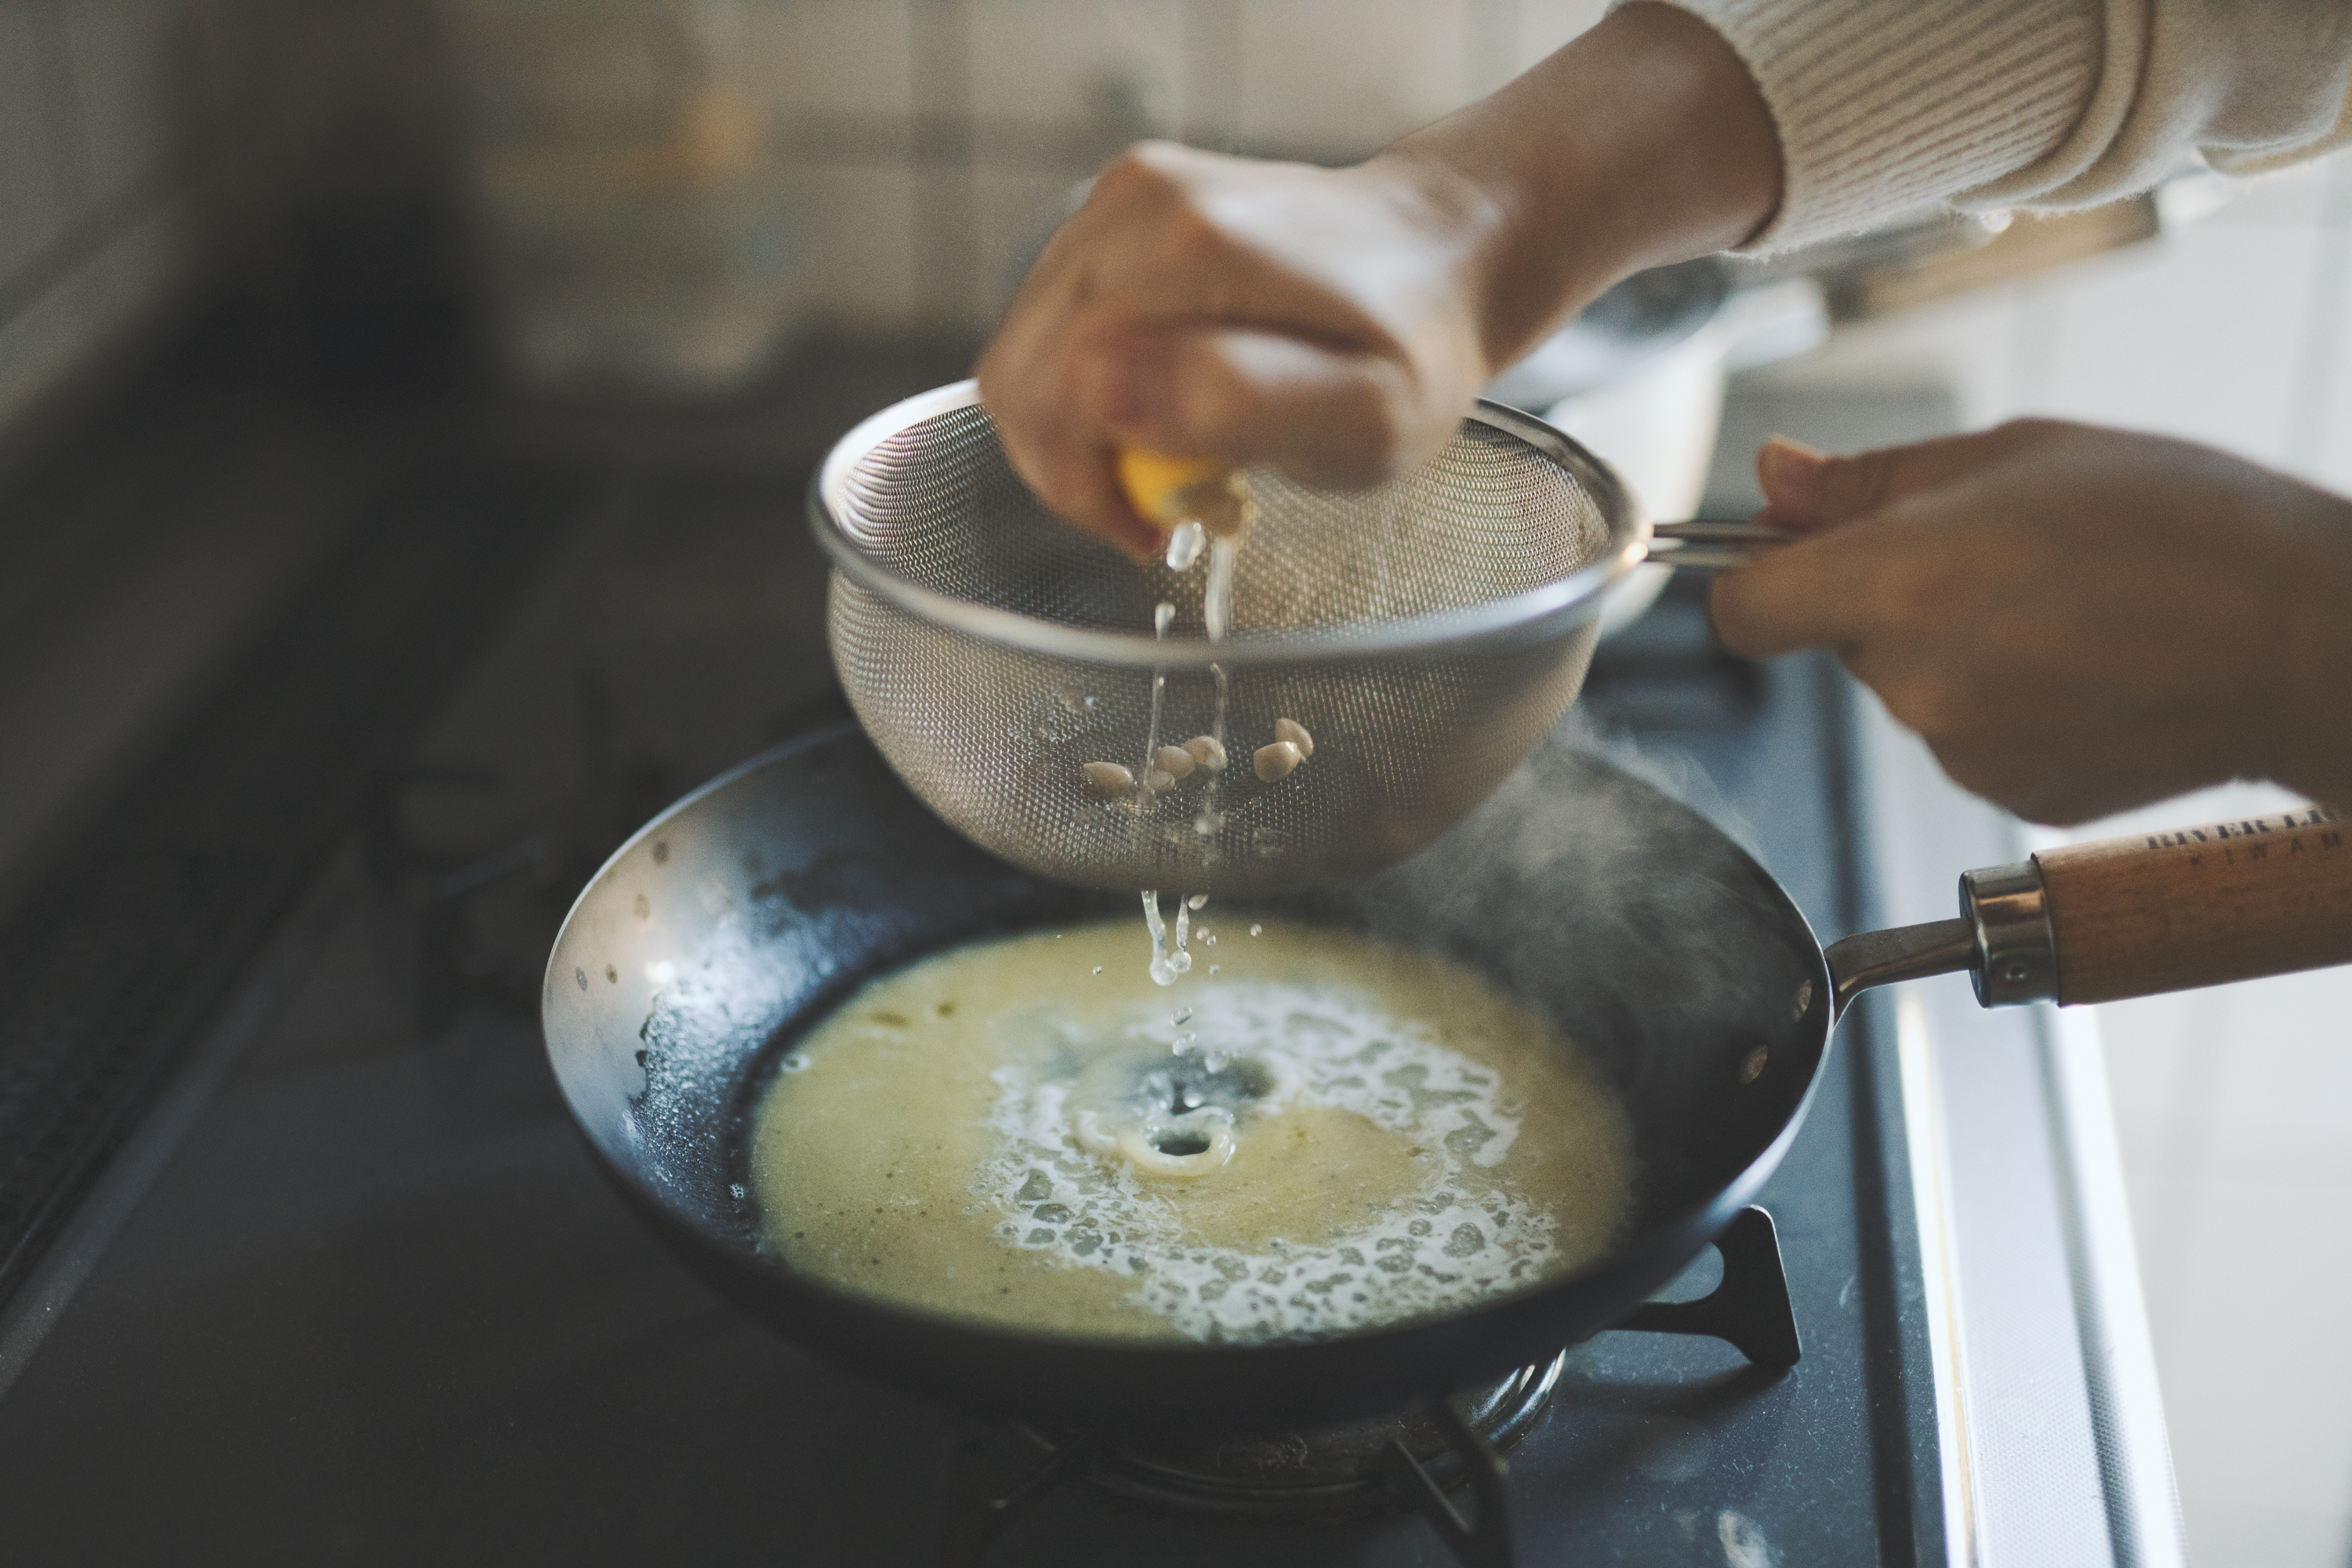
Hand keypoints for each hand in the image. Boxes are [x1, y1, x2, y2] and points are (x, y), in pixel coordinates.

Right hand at [976, 2, 1780, 555]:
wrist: (1435, 257)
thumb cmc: (1409, 352)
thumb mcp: (1364, 412)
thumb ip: (1240, 401)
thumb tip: (1108, 390)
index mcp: (1188, 245)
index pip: (1051, 391)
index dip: (1085, 486)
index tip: (1157, 530)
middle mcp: (1137, 205)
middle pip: (1021, 375)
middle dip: (1073, 468)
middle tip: (1160, 510)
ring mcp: (1116, 202)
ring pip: (1022, 360)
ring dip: (1077, 436)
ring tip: (1171, 461)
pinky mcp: (1109, 217)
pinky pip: (1049, 333)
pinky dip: (1086, 394)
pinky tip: (1159, 409)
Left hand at [1710, 421, 2351, 821]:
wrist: (2307, 638)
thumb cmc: (2183, 528)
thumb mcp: (2015, 457)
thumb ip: (1871, 480)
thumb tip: (1774, 481)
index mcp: (1895, 587)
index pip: (1739, 610)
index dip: (1750, 577)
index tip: (1786, 554)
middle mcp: (1912, 683)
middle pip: (1836, 638)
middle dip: (1886, 594)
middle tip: (1997, 554)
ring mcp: (1960, 751)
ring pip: (1906, 685)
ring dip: (1953, 645)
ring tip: (2065, 606)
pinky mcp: (2009, 793)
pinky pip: (1966, 734)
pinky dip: (2004, 699)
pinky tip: (2084, 664)